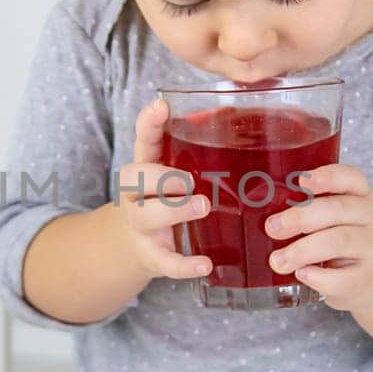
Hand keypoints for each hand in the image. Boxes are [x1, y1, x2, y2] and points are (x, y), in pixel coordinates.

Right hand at [110, 99, 211, 280]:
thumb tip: (240, 119)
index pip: (142, 140)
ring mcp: (141, 225)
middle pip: (135, 178)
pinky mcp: (151, 255)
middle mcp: (136, 194)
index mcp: (145, 167)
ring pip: (147, 216)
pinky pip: (165, 261)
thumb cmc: (164, 200)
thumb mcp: (172, 175)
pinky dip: (184, 265)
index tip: (162, 106)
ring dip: (174, 210)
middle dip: (161, 176)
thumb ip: (197, 155)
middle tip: (189, 179)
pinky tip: (205, 265)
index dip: (149, 123)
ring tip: (202, 206)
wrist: (132, 245)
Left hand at [264, 163, 372, 311]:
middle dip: (301, 217)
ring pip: (339, 241)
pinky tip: (302, 275)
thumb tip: (260, 212)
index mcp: (360, 196)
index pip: (352, 178)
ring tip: (277, 261)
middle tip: (271, 227)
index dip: (328, 177)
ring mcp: (372, 249)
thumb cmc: (347, 243)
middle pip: (338, 209)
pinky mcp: (367, 279)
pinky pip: (343, 278)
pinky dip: (319, 277)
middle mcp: (370, 218)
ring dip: (303, 250)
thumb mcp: (339, 219)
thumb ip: (312, 209)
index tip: (301, 181)